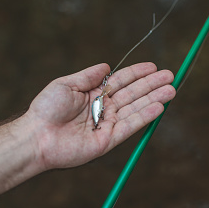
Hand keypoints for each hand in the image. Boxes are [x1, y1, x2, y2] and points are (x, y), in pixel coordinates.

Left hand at [26, 62, 175, 169]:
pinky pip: (130, 126)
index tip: (154, 66)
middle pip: (133, 94)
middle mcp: (103, 108)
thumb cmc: (46, 109)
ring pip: (135, 109)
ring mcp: (107, 124)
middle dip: (152, 85)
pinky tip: (158, 107)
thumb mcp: (67, 84)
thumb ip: (89, 76)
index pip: (121, 81)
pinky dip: (145, 117)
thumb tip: (107, 66)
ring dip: (154, 99)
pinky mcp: (108, 141)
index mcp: (94, 94)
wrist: (37, 135)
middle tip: (170, 76)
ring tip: (171, 90)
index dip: (138, 73)